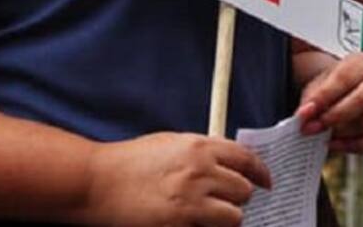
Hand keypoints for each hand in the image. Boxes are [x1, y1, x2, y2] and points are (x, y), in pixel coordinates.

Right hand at [83, 132, 271, 226]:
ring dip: (226, 217)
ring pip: (234, 217)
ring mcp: (190, 202)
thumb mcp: (170, 142)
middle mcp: (200, 172)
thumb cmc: (130, 161)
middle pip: (244, 190)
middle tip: (226, 201)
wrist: (97, 181)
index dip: (261, 172)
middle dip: (238, 197)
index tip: (265, 182)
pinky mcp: (178, 226)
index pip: (246, 159)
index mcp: (200, 148)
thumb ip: (201, 151)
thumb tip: (227, 160)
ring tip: (210, 216)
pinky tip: (192, 224)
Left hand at [296, 52, 362, 152]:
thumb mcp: (320, 86)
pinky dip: (357, 146)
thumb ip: (311, 100)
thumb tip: (304, 117)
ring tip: (325, 135)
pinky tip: (339, 144)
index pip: (345, 77)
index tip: (305, 112)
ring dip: (343, 133)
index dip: (324, 96)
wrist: (352, 94)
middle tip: (314, 128)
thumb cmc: (336, 90)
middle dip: (335, 116)